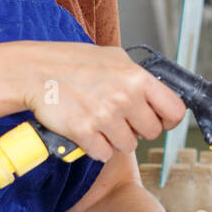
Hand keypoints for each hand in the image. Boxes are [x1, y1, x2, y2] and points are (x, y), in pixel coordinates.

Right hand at [15, 43, 186, 161]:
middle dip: (138, 129)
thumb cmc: (73, 62)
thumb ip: (138, 76)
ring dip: (115, 139)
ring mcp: (104, 116)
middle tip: (120, 119)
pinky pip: (104, 154)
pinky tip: (87, 130)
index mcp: (137, 78)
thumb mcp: (114, 57)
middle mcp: (124, 97)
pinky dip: (96, 147)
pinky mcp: (84, 132)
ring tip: (100, 121)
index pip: (175, 111)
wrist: (36, 71)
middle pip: (152, 132)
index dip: (168, 120)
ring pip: (128, 146)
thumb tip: (160, 93)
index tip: (159, 120)